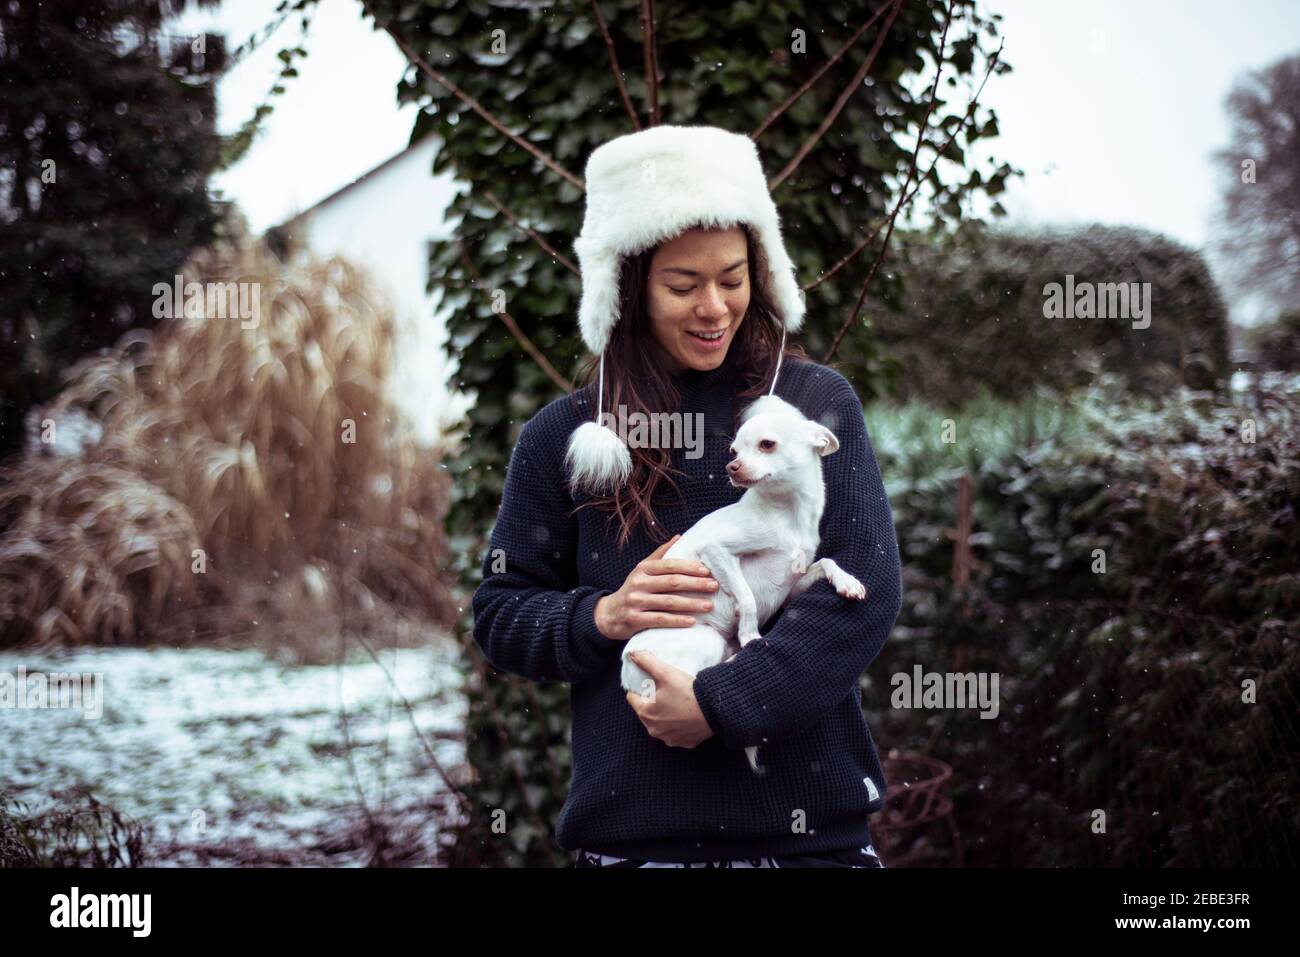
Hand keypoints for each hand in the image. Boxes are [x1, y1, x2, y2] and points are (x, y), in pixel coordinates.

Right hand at [593, 534, 718, 641]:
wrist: (609, 614)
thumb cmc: (633, 589)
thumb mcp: (642, 570)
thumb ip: (660, 554)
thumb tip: (679, 536)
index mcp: (643, 569)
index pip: (669, 565)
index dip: (689, 567)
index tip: (707, 571)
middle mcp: (639, 583)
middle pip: (672, 582)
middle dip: (695, 584)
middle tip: (714, 586)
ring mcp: (636, 601)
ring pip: (668, 602)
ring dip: (691, 604)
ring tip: (709, 605)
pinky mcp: (635, 619)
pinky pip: (660, 619)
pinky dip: (677, 620)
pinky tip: (692, 621)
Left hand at [624, 651, 714, 748]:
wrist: (714, 710)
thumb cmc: (687, 692)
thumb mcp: (665, 672)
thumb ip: (646, 662)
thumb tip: (632, 654)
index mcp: (645, 713)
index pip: (632, 697)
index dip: (640, 688)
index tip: (650, 684)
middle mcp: (654, 730)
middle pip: (646, 712)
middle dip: (652, 703)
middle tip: (665, 692)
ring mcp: (669, 738)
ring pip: (660, 724)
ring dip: (664, 716)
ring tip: (676, 703)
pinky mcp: (684, 743)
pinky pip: (676, 733)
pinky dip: (679, 726)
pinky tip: (686, 716)